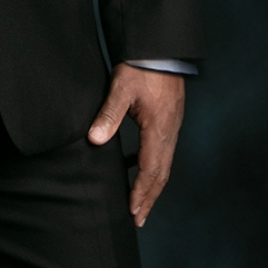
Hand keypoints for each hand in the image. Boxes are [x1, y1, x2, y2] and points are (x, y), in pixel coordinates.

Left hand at [87, 64, 186, 226]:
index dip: (142, 193)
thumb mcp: (122, 89)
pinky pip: (161, 151)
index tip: (134, 212)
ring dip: (152, 185)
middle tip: (139, 219)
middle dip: (150, 198)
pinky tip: (134, 166)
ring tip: (139, 202)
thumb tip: (95, 140)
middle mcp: (169, 131)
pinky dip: (150, 165)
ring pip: (164, 164)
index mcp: (158, 128)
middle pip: (162, 174)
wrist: (161, 48)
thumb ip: (109, 115)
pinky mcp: (168, 120)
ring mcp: (171, 126)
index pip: (150, 169)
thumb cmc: (142, 66)